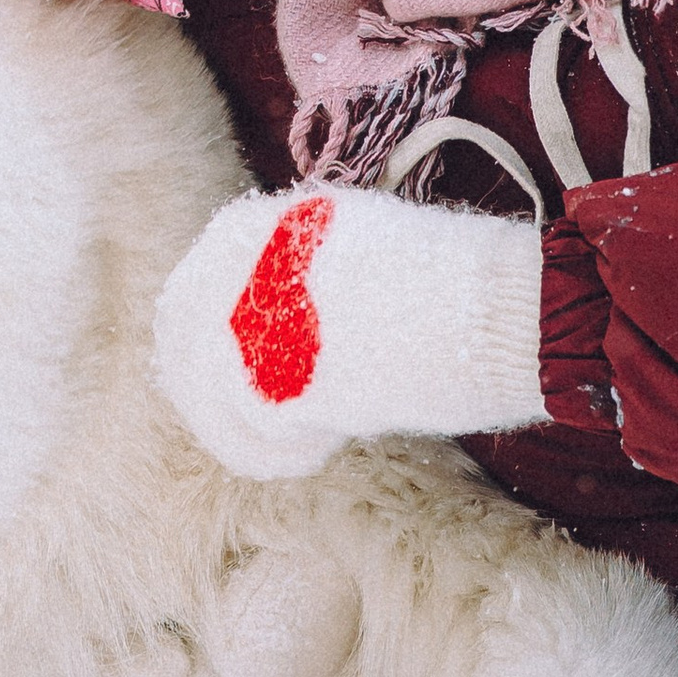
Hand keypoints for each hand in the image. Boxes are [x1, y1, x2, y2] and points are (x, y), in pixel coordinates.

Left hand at [151, 182, 547, 480]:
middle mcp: (242, 263)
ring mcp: (252, 321)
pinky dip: (281, 453)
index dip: (202, 341)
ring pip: (206, 396)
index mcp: (262, 223)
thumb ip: (293, 277)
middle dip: (206, 390)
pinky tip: (323, 447)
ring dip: (249, 427)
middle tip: (255, 424)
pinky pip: (248, 435)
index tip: (235, 375)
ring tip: (307, 436)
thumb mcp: (353, 248)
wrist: (498, 307)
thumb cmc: (451, 283)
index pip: (192, 288)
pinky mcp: (276, 382)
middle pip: (179, 339)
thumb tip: (258, 333)